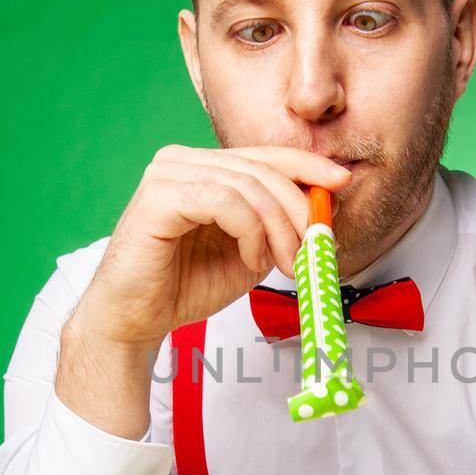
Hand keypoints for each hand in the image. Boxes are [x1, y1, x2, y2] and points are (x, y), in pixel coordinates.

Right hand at [56, 145, 349, 437]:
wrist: (135, 319)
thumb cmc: (184, 286)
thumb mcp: (251, 251)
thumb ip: (279, 225)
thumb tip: (326, 204)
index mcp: (203, 167)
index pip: (265, 154)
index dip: (307, 164)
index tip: (340, 182)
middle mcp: (182, 161)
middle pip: (263, 168)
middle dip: (299, 209)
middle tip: (316, 248)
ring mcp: (167, 173)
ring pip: (248, 185)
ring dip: (279, 228)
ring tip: (284, 264)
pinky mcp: (158, 196)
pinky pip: (224, 201)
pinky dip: (250, 231)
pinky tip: (252, 259)